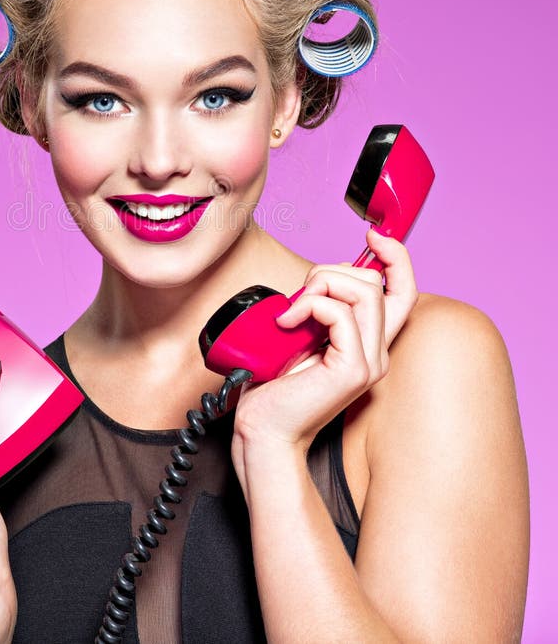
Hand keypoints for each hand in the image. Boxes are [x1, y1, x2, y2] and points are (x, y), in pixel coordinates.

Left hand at [232, 229, 417, 457]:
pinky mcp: (353, 369)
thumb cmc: (275, 385)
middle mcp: (377, 352)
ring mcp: (369, 362)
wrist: (263, 428)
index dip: (395, 257)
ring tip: (293, 309)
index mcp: (369, 342)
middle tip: (299, 294)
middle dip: (331, 271)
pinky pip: (340, 313)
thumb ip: (321, 307)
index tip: (372, 236)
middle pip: (376, 281)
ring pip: (364, 290)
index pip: (402, 291)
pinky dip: (310, 305)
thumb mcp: (301, 332)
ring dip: (320, 285)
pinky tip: (288, 323)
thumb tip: (323, 277)